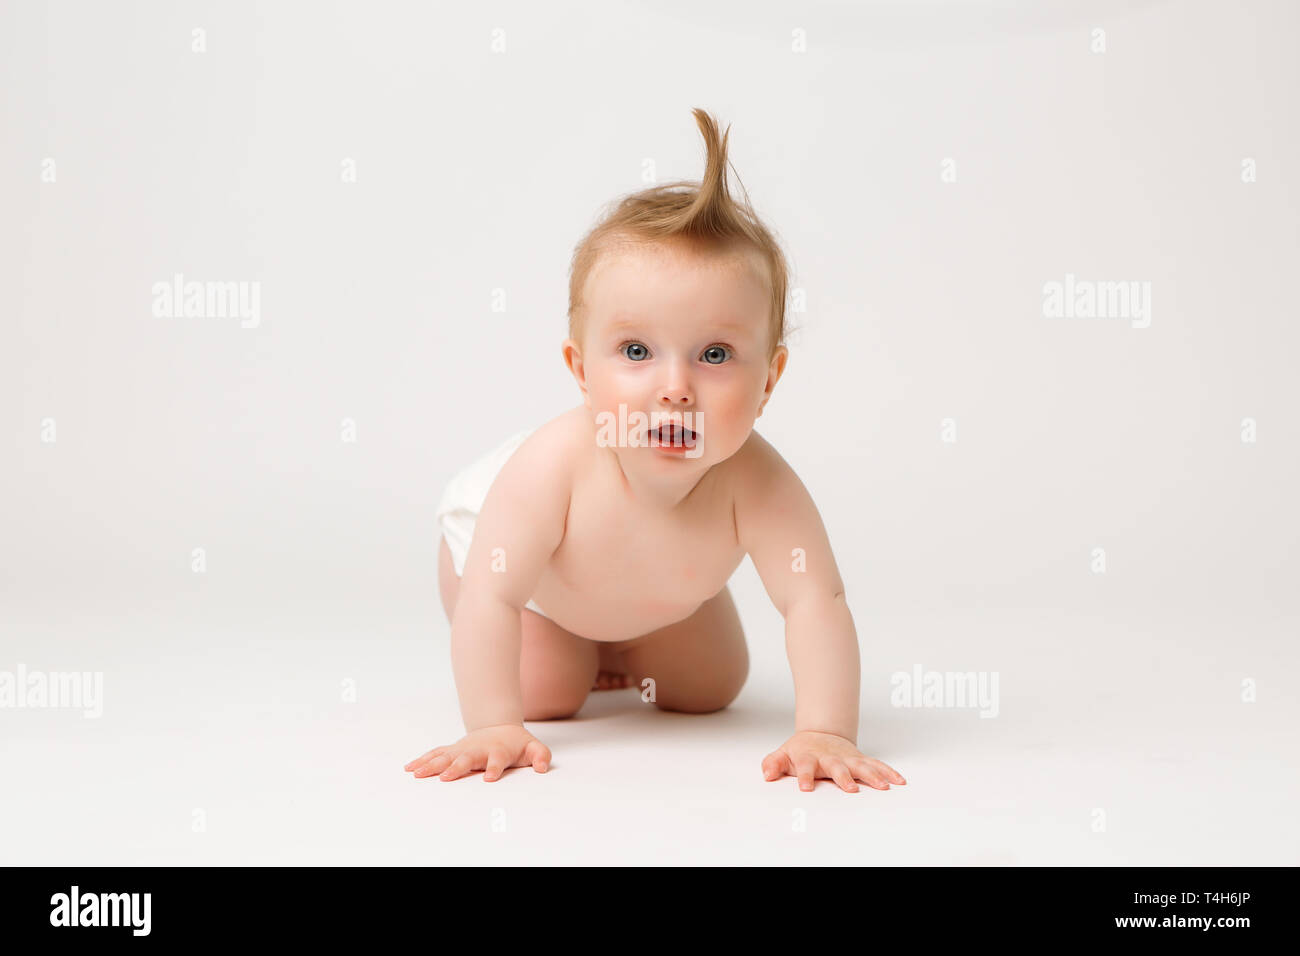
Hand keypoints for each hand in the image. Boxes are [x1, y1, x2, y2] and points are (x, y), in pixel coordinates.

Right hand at [404, 724, 551, 781]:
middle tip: (445, 778)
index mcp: (497, 751)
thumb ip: (541, 756)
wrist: (500, 728)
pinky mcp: (452, 751)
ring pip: (445, 756)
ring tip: (417, 774)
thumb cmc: (517, 743)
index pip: (496, 760)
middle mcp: (477, 750)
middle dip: (456, 768)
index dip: (494, 768)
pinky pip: (435, 755)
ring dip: (432, 765)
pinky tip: (410, 769)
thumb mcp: (534, 748)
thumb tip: (543, 768)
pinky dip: (422, 761)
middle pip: (466, 759)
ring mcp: (462, 749)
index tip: (489, 778)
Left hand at [761, 731, 906, 792]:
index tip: (804, 788)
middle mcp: (830, 757)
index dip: (803, 776)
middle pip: (837, 767)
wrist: (819, 734)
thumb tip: (766, 774)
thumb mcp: (782, 755)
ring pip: (861, 766)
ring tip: (883, 787)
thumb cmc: (800, 751)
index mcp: (809, 757)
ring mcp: (847, 758)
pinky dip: (888, 772)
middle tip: (850, 789)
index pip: (804, 766)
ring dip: (872, 776)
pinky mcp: (860, 759)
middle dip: (844, 777)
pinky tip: (899, 781)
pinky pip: (876, 765)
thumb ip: (772, 763)